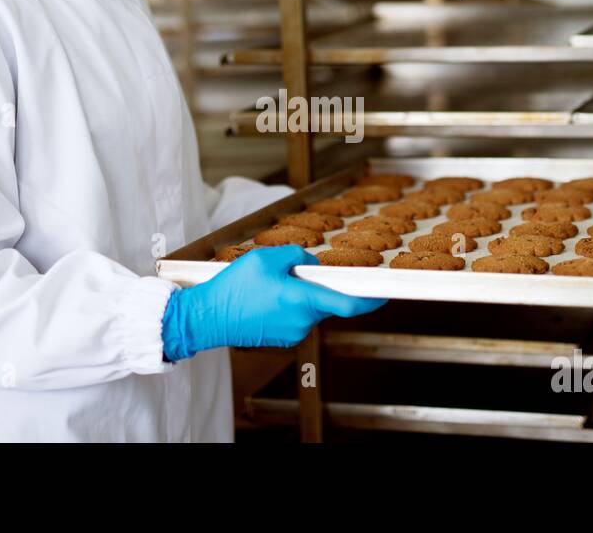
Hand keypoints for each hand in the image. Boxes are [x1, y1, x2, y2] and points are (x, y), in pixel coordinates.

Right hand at [161, 245, 385, 360]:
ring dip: (299, 293)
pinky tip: (264, 297)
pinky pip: (296, 315)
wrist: (207, 318)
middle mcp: (303, 322)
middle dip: (317, 283)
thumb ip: (296, 256)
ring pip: (310, 307)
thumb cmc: (234, 287)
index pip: (349, 303)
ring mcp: (293, 333)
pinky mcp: (283, 338)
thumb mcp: (265, 257)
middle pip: (325, 299)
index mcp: (303, 301)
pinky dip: (289, 304)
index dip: (371, 299)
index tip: (385, 293)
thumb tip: (310, 265)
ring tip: (268, 284)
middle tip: (290, 270)